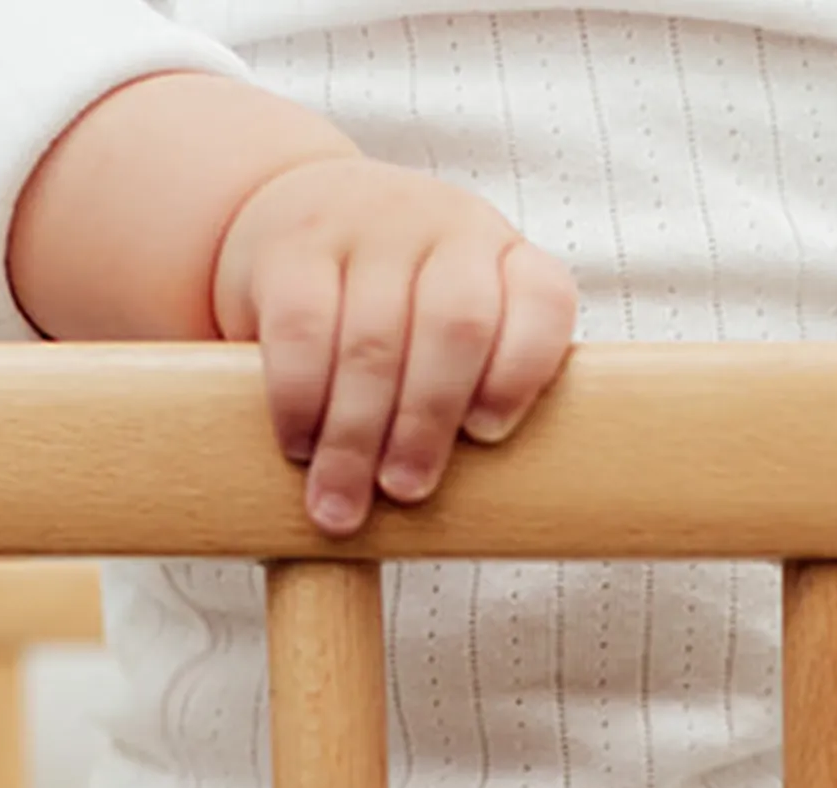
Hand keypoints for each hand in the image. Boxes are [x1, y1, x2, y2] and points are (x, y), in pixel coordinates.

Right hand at [211, 157, 578, 534]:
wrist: (295, 221)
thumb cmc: (398, 324)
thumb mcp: (451, 344)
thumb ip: (475, 403)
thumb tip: (480, 517)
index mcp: (509, 262)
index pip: (541, 303)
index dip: (519, 372)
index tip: (486, 437)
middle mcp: (448, 229)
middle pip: (454, 327)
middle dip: (427, 422)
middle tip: (404, 491)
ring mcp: (372, 226)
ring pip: (372, 338)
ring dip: (355, 435)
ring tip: (339, 504)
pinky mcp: (295, 241)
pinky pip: (301, 327)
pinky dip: (300, 398)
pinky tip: (298, 445)